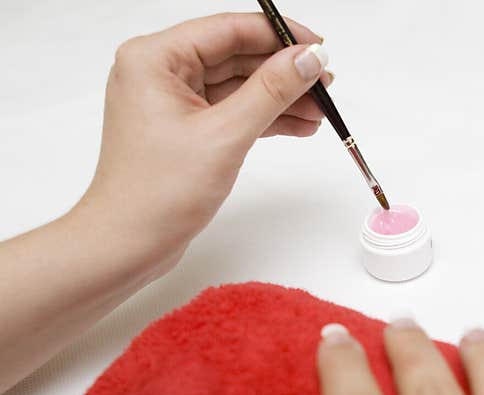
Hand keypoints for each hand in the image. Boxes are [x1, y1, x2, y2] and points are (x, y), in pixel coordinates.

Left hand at [83, 13, 330, 261]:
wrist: (128, 244)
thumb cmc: (157, 194)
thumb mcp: (225, 136)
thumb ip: (271, 91)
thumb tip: (308, 59)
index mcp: (154, 59)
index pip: (228, 29)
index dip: (279, 36)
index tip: (318, 48)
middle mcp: (159, 72)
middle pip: (235, 56)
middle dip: (283, 72)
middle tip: (325, 85)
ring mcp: (171, 102)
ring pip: (237, 86)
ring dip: (279, 98)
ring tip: (319, 113)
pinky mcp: (184, 130)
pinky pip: (231, 111)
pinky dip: (264, 118)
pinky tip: (297, 126)